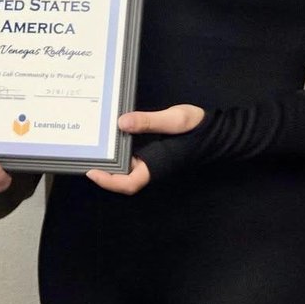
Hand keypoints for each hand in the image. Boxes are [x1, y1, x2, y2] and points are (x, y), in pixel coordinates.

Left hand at [85, 104, 205, 194]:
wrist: (218, 131)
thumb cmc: (197, 128)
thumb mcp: (173, 120)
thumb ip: (148, 121)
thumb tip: (121, 123)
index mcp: (156, 166)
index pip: (129, 183)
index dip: (109, 181)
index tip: (91, 171)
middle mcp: (152, 168)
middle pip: (124, 179)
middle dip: (104, 172)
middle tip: (86, 157)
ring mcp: (153, 162)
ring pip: (128, 169)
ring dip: (111, 163)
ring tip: (94, 149)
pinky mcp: (155, 154)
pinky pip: (133, 158)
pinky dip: (120, 152)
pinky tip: (112, 138)